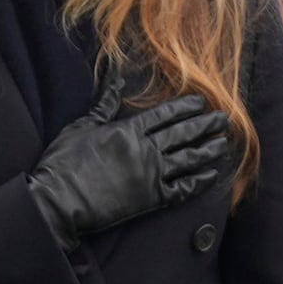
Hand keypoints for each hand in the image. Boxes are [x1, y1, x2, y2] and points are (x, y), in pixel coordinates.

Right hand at [27, 92, 234, 242]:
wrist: (57, 201)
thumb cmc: (63, 163)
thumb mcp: (80, 127)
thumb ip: (104, 106)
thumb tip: (117, 83)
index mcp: (128, 130)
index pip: (165, 114)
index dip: (186, 107)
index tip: (201, 102)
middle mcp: (146, 149)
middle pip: (184, 133)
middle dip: (206, 125)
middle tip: (225, 119)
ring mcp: (151, 174)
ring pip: (189, 158)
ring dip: (209, 150)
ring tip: (224, 144)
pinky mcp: (151, 198)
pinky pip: (184, 188)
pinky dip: (201, 181)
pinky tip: (213, 175)